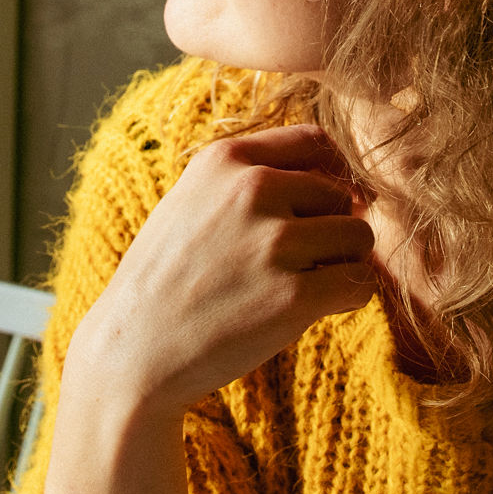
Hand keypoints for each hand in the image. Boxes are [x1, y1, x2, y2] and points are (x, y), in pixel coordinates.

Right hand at [63, 124, 376, 419]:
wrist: (132, 351)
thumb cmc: (167, 278)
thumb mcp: (192, 200)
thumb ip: (252, 178)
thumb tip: (341, 182)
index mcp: (227, 159)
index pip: (316, 142)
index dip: (334, 173)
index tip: (331, 204)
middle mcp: (253, 189)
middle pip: (342, 195)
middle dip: (332, 227)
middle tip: (299, 263)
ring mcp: (275, 242)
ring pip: (359, 237)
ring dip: (343, 264)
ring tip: (304, 285)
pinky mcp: (294, 296)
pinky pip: (360, 284)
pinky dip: (348, 299)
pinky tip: (314, 309)